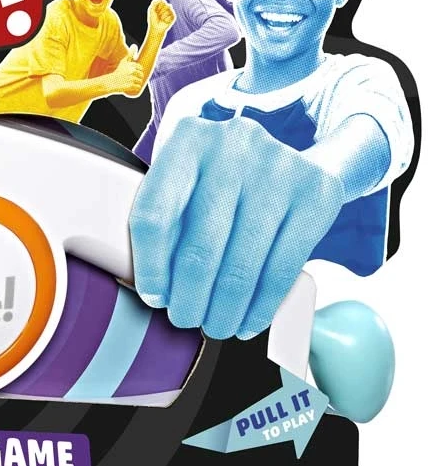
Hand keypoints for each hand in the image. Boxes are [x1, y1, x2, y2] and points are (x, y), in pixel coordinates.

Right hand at [111, 50, 143, 96]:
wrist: (110, 83)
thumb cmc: (118, 72)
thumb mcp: (123, 62)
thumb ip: (130, 54)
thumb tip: (135, 45)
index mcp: (131, 65)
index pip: (140, 68)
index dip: (137, 71)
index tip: (131, 73)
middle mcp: (132, 71)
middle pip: (141, 75)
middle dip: (137, 77)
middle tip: (130, 79)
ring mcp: (131, 78)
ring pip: (140, 81)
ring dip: (136, 83)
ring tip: (129, 83)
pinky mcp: (131, 86)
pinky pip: (138, 87)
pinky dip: (135, 88)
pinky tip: (130, 87)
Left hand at [129, 116, 345, 339]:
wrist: (290, 157)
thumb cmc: (220, 179)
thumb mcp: (186, 181)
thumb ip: (166, 220)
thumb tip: (155, 289)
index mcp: (187, 140)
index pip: (155, 214)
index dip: (151, 266)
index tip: (154, 296)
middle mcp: (232, 145)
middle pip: (200, 245)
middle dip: (189, 297)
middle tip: (184, 319)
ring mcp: (278, 167)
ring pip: (241, 263)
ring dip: (224, 309)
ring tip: (214, 326)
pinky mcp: (316, 194)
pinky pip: (282, 268)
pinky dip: (261, 305)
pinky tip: (247, 321)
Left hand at [148, 0, 174, 33]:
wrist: (156, 28)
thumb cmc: (153, 19)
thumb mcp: (151, 9)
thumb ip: (155, 2)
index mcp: (162, 4)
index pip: (162, 1)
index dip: (158, 6)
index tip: (155, 11)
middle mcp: (167, 7)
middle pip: (166, 4)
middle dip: (160, 11)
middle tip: (158, 15)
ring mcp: (171, 12)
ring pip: (168, 10)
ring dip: (162, 15)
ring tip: (161, 19)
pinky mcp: (173, 17)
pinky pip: (170, 15)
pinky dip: (166, 19)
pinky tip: (164, 21)